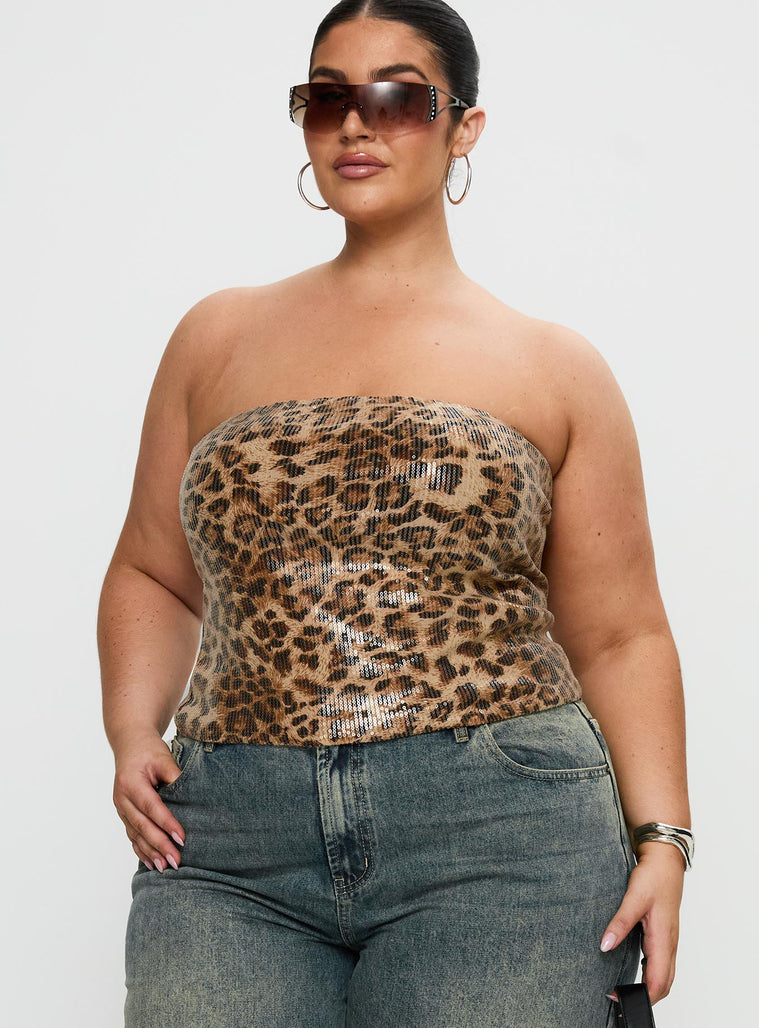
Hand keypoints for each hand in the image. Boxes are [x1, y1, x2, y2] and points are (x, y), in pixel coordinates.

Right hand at [112, 730, 185, 871]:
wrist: (130, 744)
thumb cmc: (148, 750)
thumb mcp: (163, 758)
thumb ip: (176, 777)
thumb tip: (192, 798)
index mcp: (131, 783)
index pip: (152, 807)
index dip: (167, 824)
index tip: (182, 838)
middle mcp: (122, 798)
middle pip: (142, 826)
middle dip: (160, 845)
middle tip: (176, 861)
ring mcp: (120, 807)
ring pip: (135, 834)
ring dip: (150, 852)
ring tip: (165, 867)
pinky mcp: (123, 813)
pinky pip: (132, 835)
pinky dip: (142, 850)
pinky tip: (152, 862)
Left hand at [600, 843, 684, 1002]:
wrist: (665, 861)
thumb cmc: (653, 878)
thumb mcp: (634, 898)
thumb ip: (620, 922)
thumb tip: (605, 946)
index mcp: (663, 940)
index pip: (659, 982)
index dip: (643, 997)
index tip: (620, 998)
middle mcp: (669, 944)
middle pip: (664, 984)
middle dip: (646, 997)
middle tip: (619, 997)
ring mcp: (668, 940)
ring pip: (664, 974)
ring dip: (648, 986)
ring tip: (624, 988)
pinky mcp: (664, 934)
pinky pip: (661, 962)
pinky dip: (650, 973)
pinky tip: (635, 970)